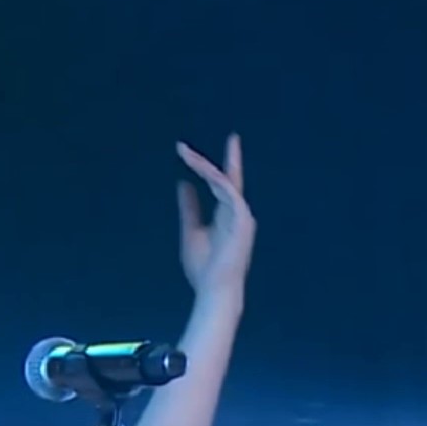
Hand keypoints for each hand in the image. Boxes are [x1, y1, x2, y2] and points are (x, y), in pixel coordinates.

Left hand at [176, 134, 254, 300]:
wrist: (214, 289)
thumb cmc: (204, 268)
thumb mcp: (190, 231)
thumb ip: (189, 208)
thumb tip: (183, 184)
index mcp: (227, 216)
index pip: (223, 185)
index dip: (212, 167)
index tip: (201, 151)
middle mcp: (238, 213)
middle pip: (231, 179)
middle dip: (231, 157)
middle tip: (232, 136)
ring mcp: (242, 216)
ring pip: (224, 181)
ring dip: (204, 166)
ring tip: (185, 153)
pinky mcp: (242, 220)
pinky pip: (228, 192)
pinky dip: (214, 179)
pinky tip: (199, 168)